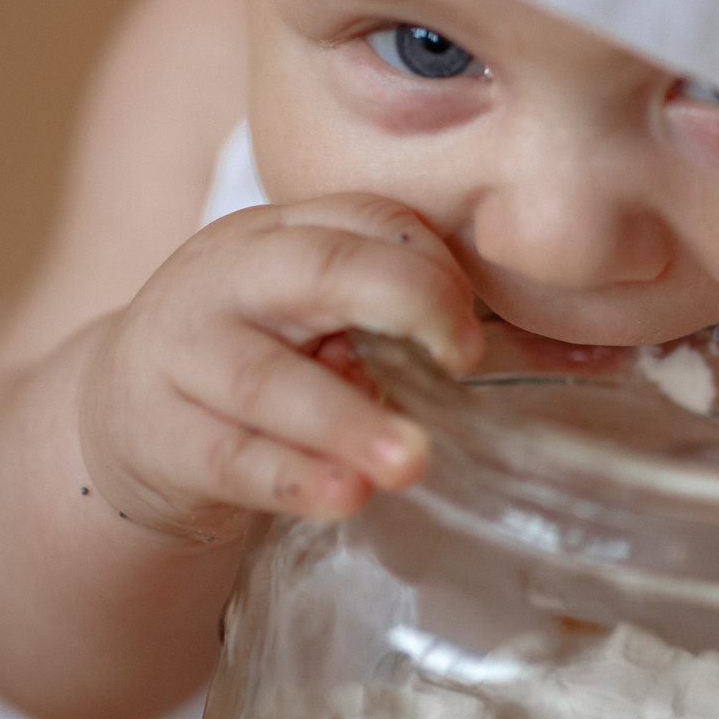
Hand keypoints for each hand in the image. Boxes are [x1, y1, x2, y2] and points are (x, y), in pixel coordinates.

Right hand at [76, 194, 482, 543]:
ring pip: (267, 378)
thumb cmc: (261, 356)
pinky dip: (290, 477)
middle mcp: (231, 276)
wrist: (123, 412)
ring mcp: (186, 352)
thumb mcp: (324, 318)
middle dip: (402, 305)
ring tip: (411, 461)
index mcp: (285, 234)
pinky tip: (344, 499)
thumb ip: (423, 327)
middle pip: (318, 269)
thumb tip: (595, 352)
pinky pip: (228, 456)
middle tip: (464, 363)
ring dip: (345, 419)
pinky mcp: (161, 435)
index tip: (475, 335)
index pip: (365, 220)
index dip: (429, 267)